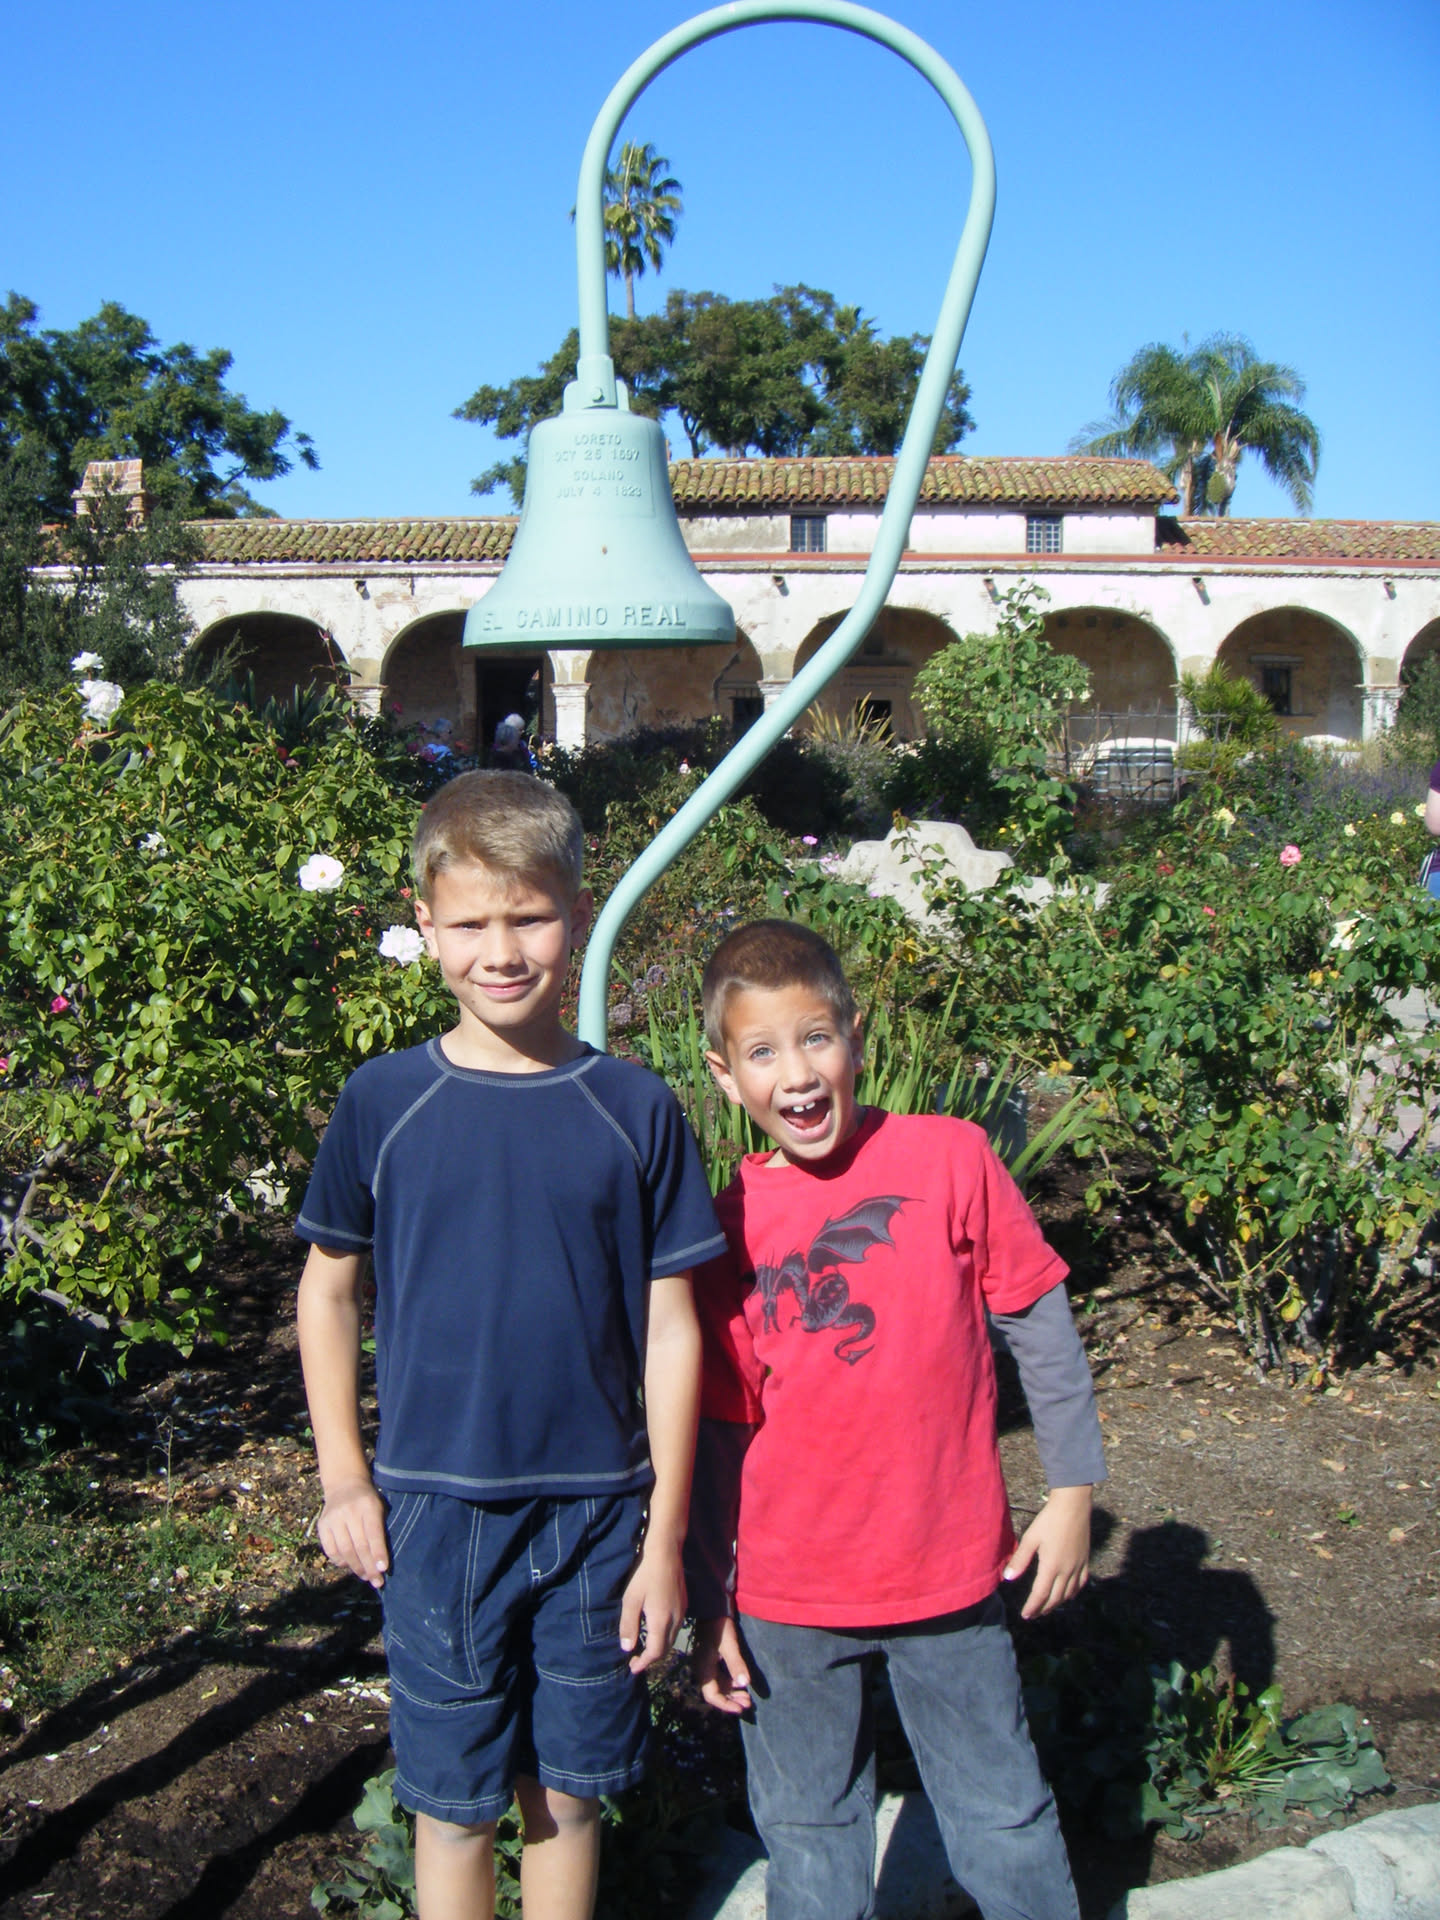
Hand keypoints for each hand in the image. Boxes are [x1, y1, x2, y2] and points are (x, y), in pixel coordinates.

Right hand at [317, 1474, 388, 1588]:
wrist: (344, 1485)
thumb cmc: (368, 1502)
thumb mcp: (379, 1508)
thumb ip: (380, 1530)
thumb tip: (381, 1564)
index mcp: (368, 1505)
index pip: (373, 1533)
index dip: (378, 1553)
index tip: (383, 1569)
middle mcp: (349, 1511)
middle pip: (359, 1545)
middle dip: (369, 1566)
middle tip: (377, 1581)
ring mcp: (333, 1518)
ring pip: (345, 1550)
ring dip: (356, 1567)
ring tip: (366, 1577)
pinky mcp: (322, 1525)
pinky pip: (331, 1550)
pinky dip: (341, 1561)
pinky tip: (350, 1566)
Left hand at [619, 1541, 685, 1673]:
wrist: (666, 1553)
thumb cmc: (645, 1576)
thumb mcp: (631, 1600)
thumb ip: (629, 1626)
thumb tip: (627, 1649)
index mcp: (661, 1621)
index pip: (655, 1652)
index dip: (644, 1663)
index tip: (632, 1668)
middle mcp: (675, 1620)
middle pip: (665, 1649)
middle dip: (651, 1658)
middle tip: (635, 1660)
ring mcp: (682, 1612)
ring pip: (672, 1639)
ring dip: (659, 1648)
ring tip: (644, 1647)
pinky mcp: (684, 1604)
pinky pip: (676, 1628)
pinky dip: (665, 1636)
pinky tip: (655, 1630)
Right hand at [691, 1616, 751, 1714]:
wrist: (711, 1609)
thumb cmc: (720, 1627)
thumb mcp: (729, 1645)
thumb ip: (736, 1664)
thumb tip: (745, 1684)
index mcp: (703, 1669)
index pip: (712, 1696)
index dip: (726, 1705)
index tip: (741, 1709)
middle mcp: (703, 1670)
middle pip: (716, 1693)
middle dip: (732, 1700)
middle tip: (748, 1703)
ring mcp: (706, 1665)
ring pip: (718, 1686)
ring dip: (732, 1692)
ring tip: (748, 1697)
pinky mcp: (711, 1659)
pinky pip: (719, 1677)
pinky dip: (730, 1683)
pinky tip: (740, 1683)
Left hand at [1003, 1484, 1091, 1618]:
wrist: (1073, 1507)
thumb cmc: (1049, 1520)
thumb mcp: (1030, 1538)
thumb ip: (1020, 1560)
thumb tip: (1007, 1578)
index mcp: (1051, 1567)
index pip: (1040, 1595)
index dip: (1032, 1607)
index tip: (1025, 1615)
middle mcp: (1066, 1571)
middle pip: (1055, 1598)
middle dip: (1043, 1609)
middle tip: (1034, 1614)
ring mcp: (1078, 1567)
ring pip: (1068, 1594)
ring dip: (1057, 1603)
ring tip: (1047, 1607)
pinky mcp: (1085, 1561)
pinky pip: (1081, 1584)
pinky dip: (1073, 1593)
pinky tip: (1068, 1594)